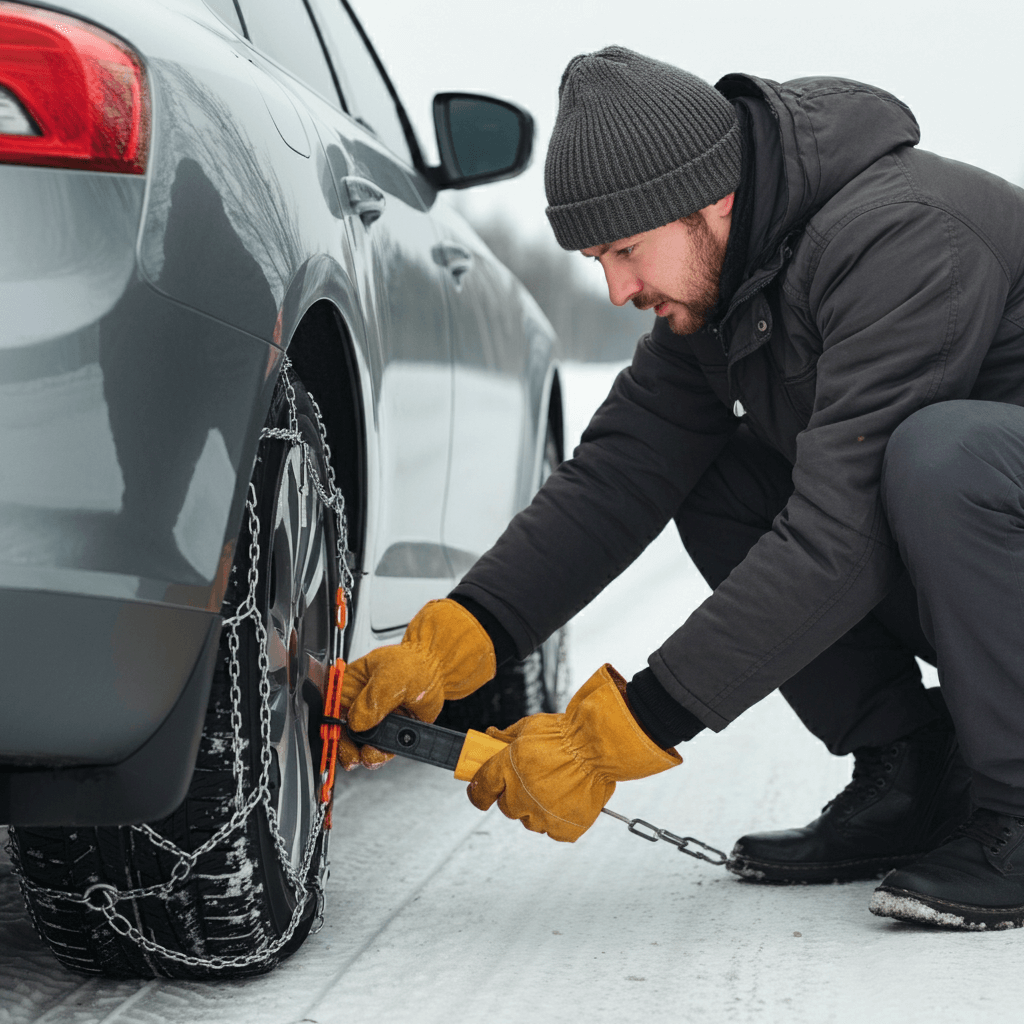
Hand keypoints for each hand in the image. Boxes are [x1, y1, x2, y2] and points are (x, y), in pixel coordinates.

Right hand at [337, 599, 495, 769]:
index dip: (331, 728)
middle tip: (356, 755)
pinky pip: (378, 750)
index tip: (337, 740)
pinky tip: (387, 750)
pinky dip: (382, 755)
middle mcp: (356, 705)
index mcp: (347, 686)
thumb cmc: (412, 664)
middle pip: (340, 734)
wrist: (435, 671)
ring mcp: (371, 721)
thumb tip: (357, 722)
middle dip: (347, 749)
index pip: (330, 711)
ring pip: (358, 747)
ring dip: (365, 754)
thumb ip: (374, 699)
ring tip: (376, 752)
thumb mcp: (391, 675)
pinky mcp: (386, 733)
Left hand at [467, 664, 681, 840]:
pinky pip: (554, 831)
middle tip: (532, 781)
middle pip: (506, 807)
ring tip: (556, 787)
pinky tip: (569, 800)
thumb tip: (491, 735)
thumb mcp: (530, 726)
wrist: (598, 745)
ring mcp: (541, 815)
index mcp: (506, 770)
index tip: (481, 793)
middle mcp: (519, 796)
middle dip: (514, 796)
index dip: (479, 791)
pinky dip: (560, 820)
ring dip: (537, 809)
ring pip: (530, 820)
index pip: (480, 789)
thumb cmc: (565, 733)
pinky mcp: (563, 828)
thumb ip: (507, 736)